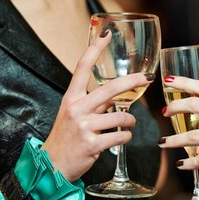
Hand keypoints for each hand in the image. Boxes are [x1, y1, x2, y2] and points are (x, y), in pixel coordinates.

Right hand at [42, 32, 151, 180]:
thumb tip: (116, 98)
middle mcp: (76, 109)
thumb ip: (94, 105)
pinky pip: (120, 136)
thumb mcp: (74, 117)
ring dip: (130, 120)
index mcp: (71, 99)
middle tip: (147, 78)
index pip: (82, 68)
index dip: (94, 49)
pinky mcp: (92, 144)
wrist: (51, 165)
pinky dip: (126, 137)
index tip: (106, 34)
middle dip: (132, 81)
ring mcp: (84, 127)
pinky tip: (121, 139)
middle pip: (110, 89)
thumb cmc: (65, 139)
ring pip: (121, 117)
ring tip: (129, 124)